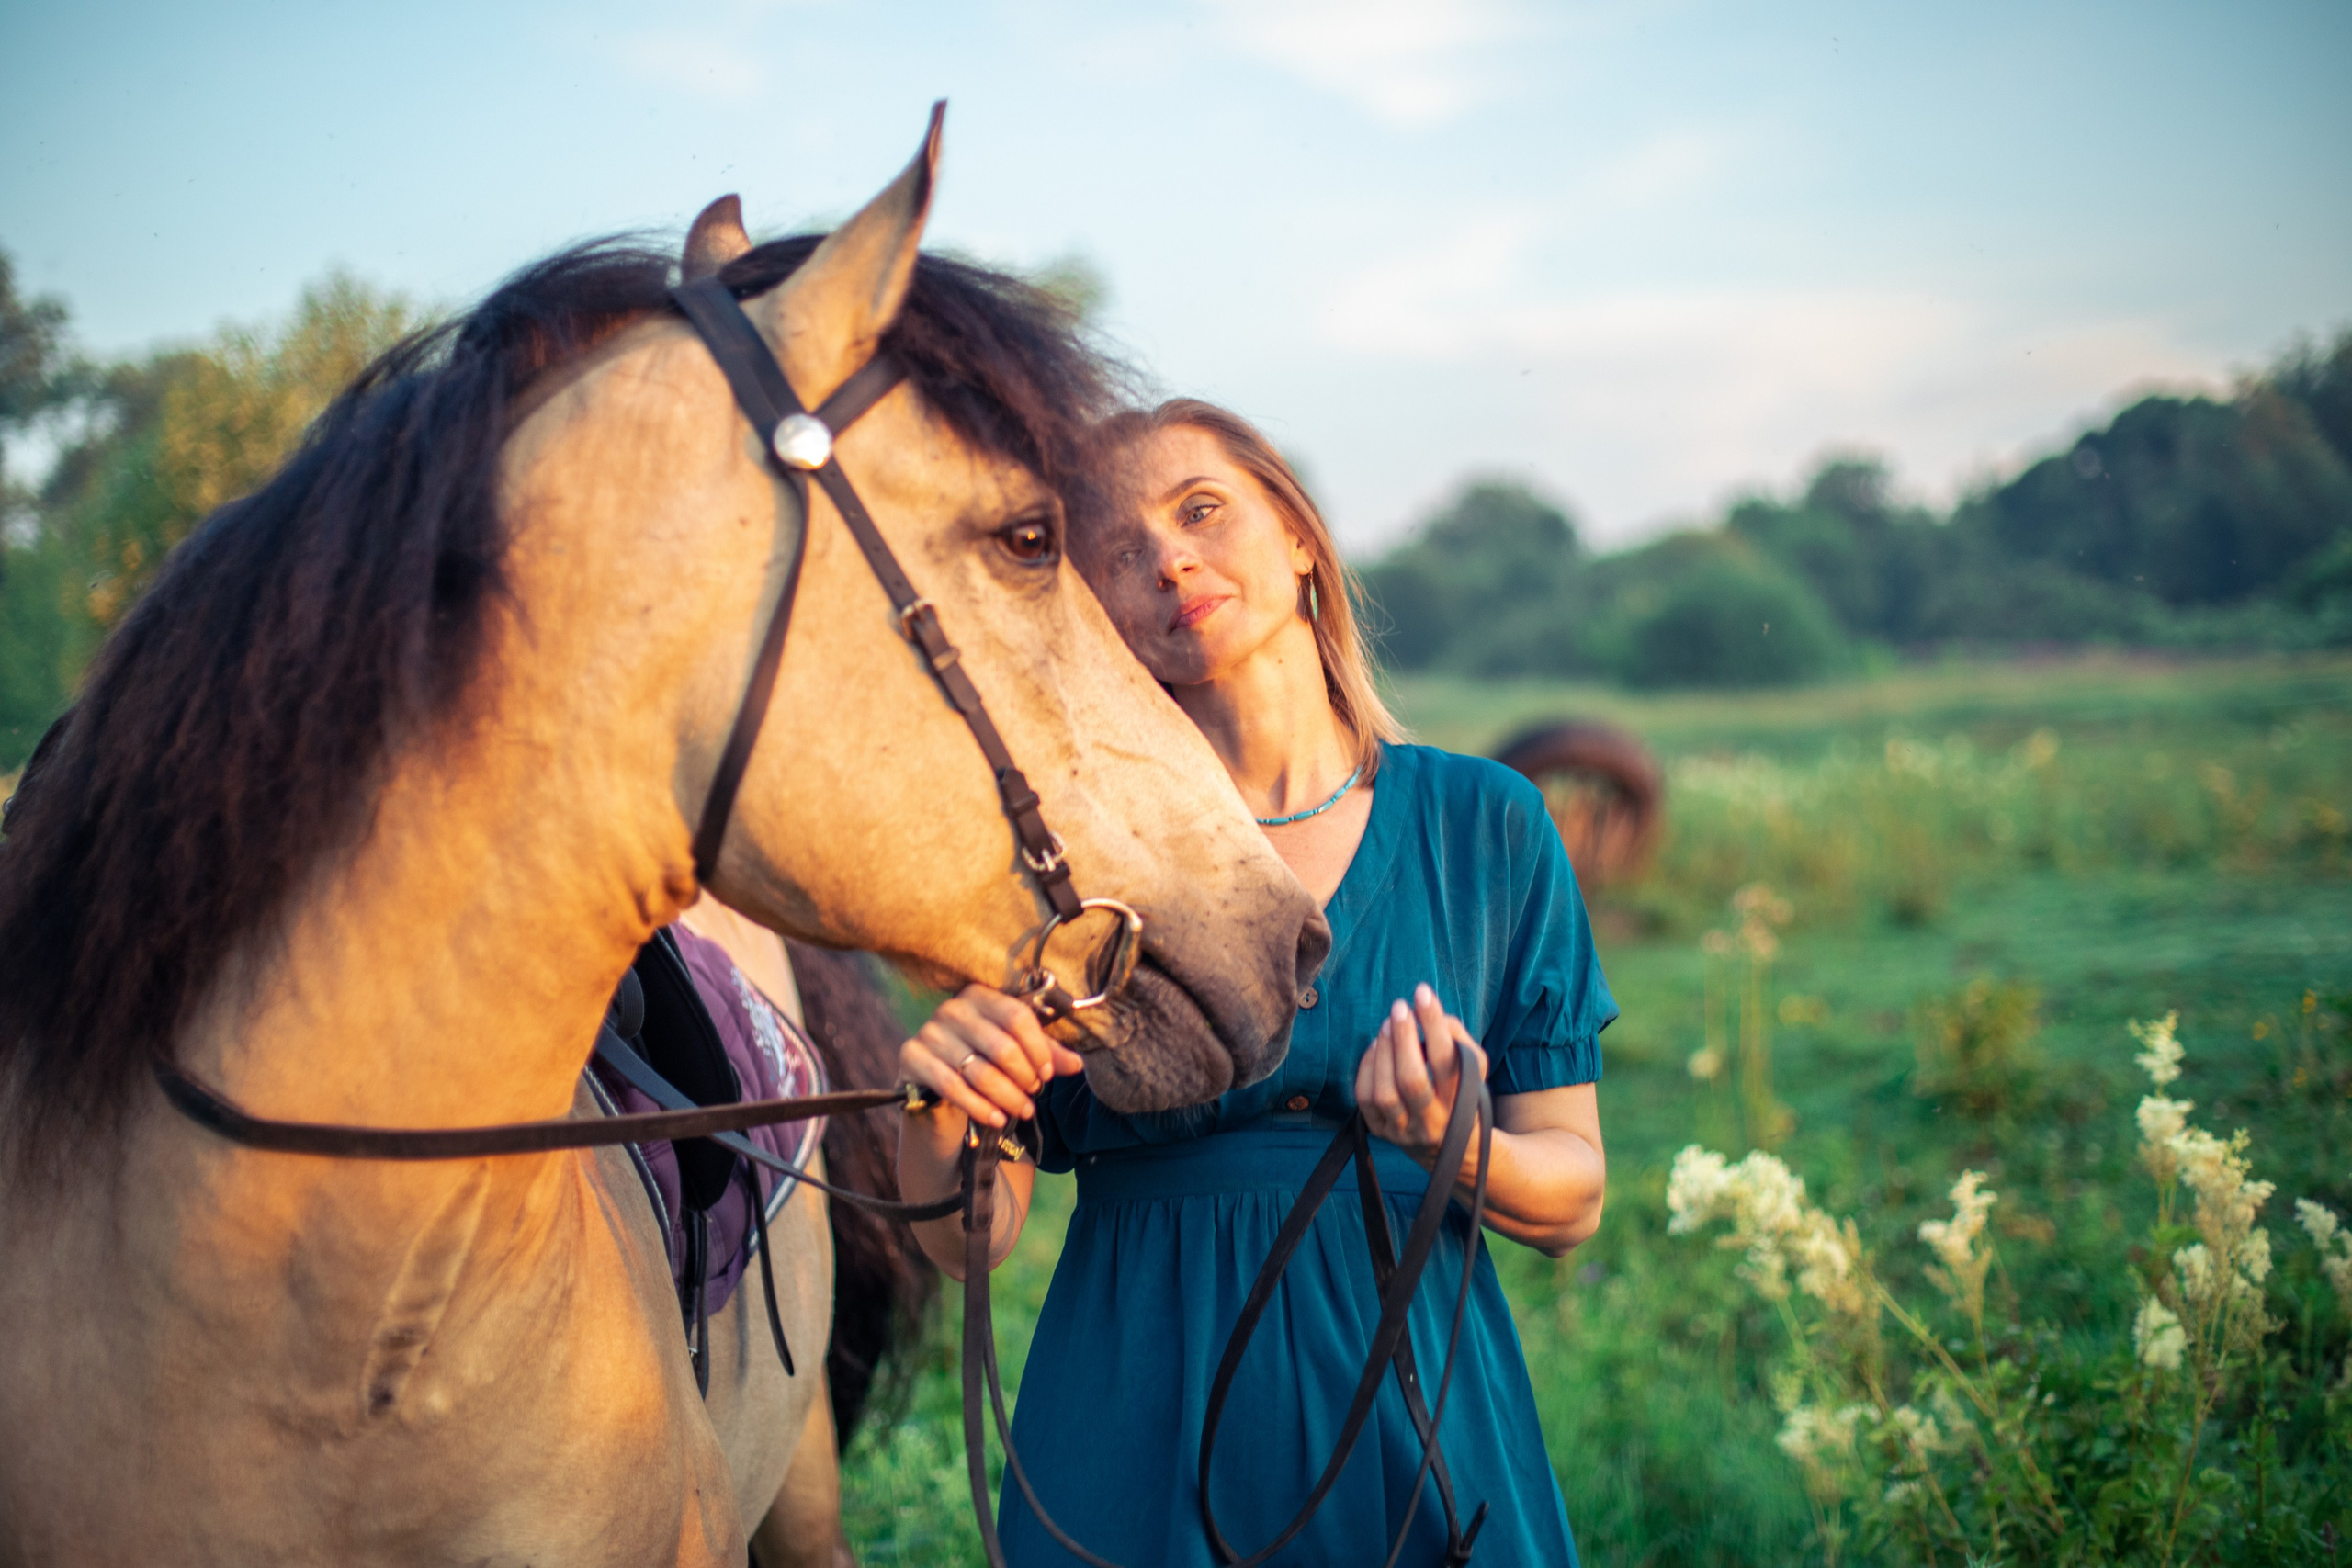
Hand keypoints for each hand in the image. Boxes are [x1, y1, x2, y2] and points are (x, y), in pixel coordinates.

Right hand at [898, 984, 1085, 1130]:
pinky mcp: (911, 1057)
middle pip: (1002, 1046)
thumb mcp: (1015, 1053)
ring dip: (1007, 1097)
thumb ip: (1044, 1054)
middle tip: (1033, 1094)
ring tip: (1022, 1110)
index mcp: (980, 995)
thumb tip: (1077, 1065)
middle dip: (1024, 1077)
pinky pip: (951, 1087)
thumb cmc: (982, 1061)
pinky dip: (979, 1106)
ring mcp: (929, 1031)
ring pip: (980, 1071)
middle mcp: (952, 1008)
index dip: (1038, 1048)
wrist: (935, 1085)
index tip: (1047, 1073)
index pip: (1018, 1016)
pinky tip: (997, 1119)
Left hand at [1354, 983, 1486, 1162]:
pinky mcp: (1383, 1133)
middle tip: (1399, 1008)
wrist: (1449, 1148)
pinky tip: (1376, 1047)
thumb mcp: (1473, 1070)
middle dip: (1403, 1039)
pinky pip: (1366, 1100)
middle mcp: (1433, 1121)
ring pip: (1386, 1093)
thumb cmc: (1461, 1094)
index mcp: (1461, 1102)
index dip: (1433, 1024)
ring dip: (1383, 1053)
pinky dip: (1367, 1068)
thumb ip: (1458, 1038)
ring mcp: (1405, 1130)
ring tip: (1387, 1025)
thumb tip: (1430, 1012)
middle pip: (1412, 1081)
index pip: (1446, 1061)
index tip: (1422, 994)